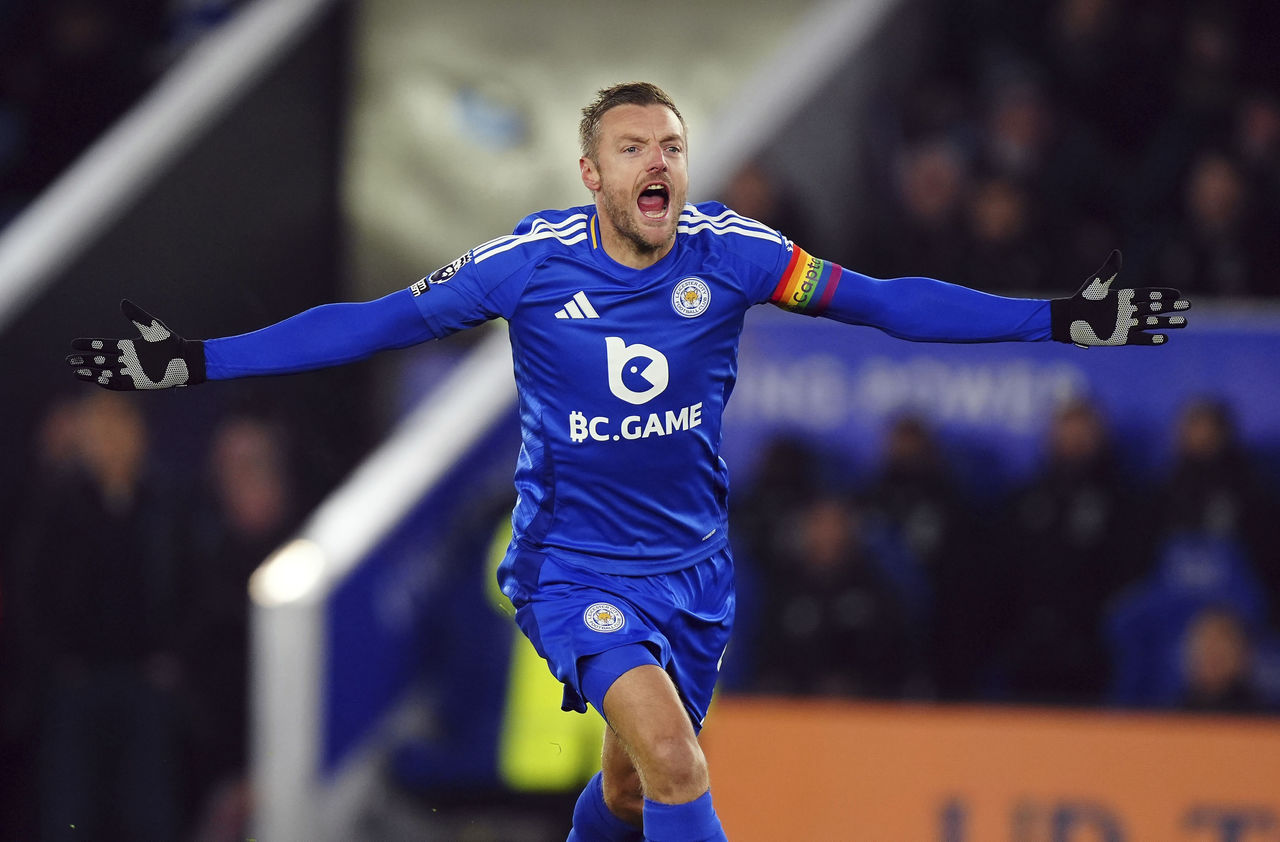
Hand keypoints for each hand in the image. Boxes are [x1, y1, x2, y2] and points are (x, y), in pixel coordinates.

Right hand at [68, 300, 205, 388]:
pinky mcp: (138, 383)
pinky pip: (118, 384)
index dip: (89, 345)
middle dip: (85, 361)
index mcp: (128, 347)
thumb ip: (137, 316)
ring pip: (105, 373)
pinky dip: (107, 382)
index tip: (74, 344)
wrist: (186, 360)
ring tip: (76, 372)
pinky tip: (96, 379)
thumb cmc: (171, 343)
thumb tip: (122, 302)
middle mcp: (127, 361)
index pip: (103, 347)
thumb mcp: (153, 327)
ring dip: (91, 373)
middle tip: (69, 360)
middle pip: (100, 361)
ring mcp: (131, 372)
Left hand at [1050, 250, 1189, 346]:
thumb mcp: (1096, 283)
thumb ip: (1109, 270)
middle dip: (1171, 308)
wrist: (1068, 320)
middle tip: (1188, 306)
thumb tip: (1118, 253)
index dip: (1163, 294)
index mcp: (1123, 298)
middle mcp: (1127, 311)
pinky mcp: (1120, 338)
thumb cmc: (1081, 300)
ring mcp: (1125, 325)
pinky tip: (1165, 339)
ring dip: (1167, 323)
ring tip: (1184, 322)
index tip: (1178, 294)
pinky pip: (1140, 338)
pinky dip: (1152, 339)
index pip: (1148, 295)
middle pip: (1154, 309)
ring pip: (1151, 323)